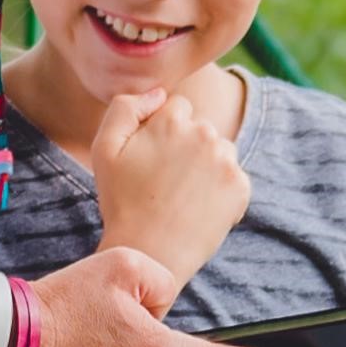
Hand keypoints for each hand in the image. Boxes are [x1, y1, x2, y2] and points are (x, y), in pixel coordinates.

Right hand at [91, 88, 249, 287]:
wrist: (148, 254)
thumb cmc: (122, 202)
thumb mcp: (104, 148)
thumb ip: (125, 108)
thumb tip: (159, 93)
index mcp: (172, 119)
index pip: (178, 107)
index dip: (163, 131)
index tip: (153, 158)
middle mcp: (204, 133)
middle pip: (201, 128)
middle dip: (187, 147)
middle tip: (166, 182)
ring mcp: (226, 160)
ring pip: (220, 151)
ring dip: (207, 166)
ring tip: (183, 195)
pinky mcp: (241, 187)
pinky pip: (234, 178)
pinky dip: (222, 191)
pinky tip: (200, 208)